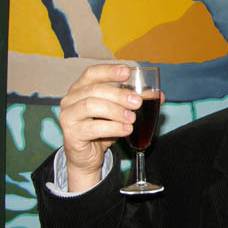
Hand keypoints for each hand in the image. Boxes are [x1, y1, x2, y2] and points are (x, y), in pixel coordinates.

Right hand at [58, 64, 143, 191]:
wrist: (87, 157)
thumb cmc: (102, 128)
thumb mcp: (119, 113)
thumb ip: (136, 102)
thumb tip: (159, 95)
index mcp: (81, 88)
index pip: (92, 73)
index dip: (109, 71)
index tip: (127, 72)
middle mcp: (71, 99)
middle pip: (95, 89)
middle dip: (119, 94)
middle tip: (137, 102)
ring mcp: (68, 116)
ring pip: (91, 105)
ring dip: (116, 111)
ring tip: (132, 119)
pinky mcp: (70, 133)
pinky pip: (92, 128)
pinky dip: (112, 127)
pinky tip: (126, 130)